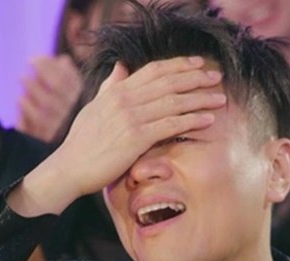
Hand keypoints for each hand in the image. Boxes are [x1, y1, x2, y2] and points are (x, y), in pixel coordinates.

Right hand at [7, 56, 225, 216]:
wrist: (69, 168)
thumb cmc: (81, 142)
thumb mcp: (94, 108)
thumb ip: (110, 87)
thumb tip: (121, 67)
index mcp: (116, 91)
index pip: (154, 70)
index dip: (178, 65)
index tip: (198, 64)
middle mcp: (125, 99)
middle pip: (169, 82)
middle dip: (196, 79)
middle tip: (217, 77)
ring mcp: (131, 118)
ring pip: (174, 103)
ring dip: (200, 99)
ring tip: (220, 98)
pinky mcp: (136, 138)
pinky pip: (170, 126)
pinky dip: (191, 121)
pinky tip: (207, 120)